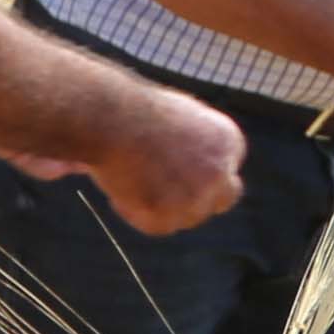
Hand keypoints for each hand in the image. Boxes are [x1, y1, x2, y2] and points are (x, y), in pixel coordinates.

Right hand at [81, 90, 246, 234]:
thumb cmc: (126, 107)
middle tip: (161, 195)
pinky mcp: (173, 213)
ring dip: (160, 206)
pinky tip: (119, 187)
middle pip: (222, 199)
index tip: (172, 175)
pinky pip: (157, 226)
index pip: (226, 170)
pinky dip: (135, 211)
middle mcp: (222, 169)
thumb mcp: (167, 116)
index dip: (198, 175)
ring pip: (187, 217)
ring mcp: (200, 194)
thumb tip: (106, 158)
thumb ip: (171, 141)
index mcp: (226, 140)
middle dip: (196, 200)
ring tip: (127, 179)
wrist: (109, 118)